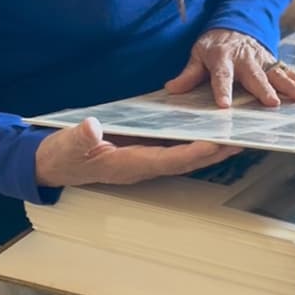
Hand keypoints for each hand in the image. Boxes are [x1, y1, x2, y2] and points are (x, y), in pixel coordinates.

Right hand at [34, 118, 241, 187]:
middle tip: (242, 139)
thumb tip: (93, 128)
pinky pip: (175, 147)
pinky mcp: (143, 151)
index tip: (216, 144)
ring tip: (236, 136)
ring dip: (210, 149)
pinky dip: (195, 141)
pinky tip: (210, 130)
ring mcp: (144, 160)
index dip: (193, 153)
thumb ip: (80, 137)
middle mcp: (142, 166)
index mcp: (127, 165)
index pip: (168, 160)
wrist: (52, 163)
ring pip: (184, 156)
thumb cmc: (61, 154)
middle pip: (186, 161)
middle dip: (214, 152)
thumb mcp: (66, 143)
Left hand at [164, 28, 294, 106]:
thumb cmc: (214, 45)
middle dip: (264, 89)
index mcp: (222, 58)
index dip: (222, 90)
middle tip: (272, 103)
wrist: (234, 24)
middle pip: (254, 76)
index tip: (224, 106)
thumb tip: (172, 89)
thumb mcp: (197, 55)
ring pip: (276, 72)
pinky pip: (287, 70)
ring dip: (289, 85)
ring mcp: (261, 59)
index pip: (221, 76)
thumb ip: (188, 74)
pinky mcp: (273, 60)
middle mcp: (244, 58)